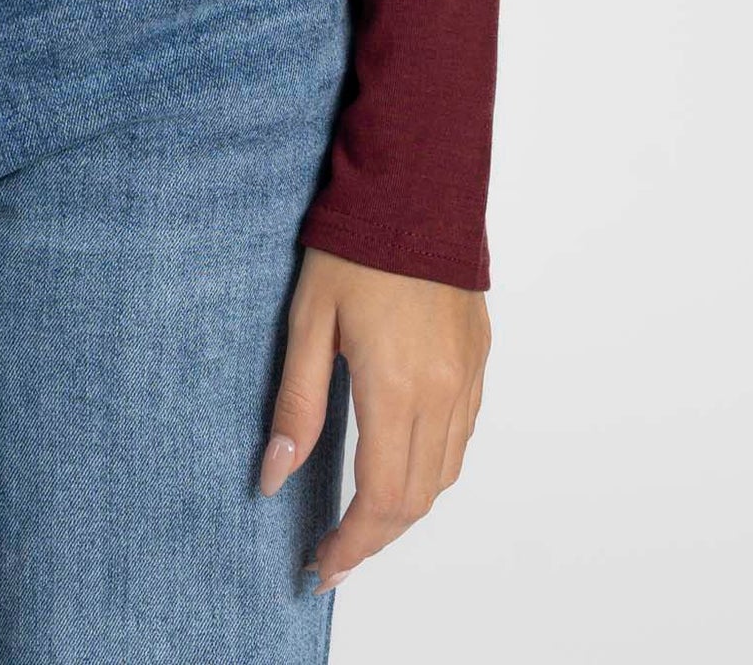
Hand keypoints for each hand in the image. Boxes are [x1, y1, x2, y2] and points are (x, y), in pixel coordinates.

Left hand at [257, 245, 489, 590]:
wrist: (415, 186)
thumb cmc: (353, 247)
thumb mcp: (307, 321)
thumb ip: (295, 405)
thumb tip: (273, 478)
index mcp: (396, 389)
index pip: (380, 499)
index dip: (351, 544)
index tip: (321, 566)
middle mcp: (442, 395)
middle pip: (416, 500)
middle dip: (374, 538)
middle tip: (333, 554)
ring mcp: (468, 379)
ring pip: (445, 475)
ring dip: (405, 509)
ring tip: (361, 519)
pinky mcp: (478, 361)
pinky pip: (461, 438)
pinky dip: (432, 469)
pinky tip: (401, 463)